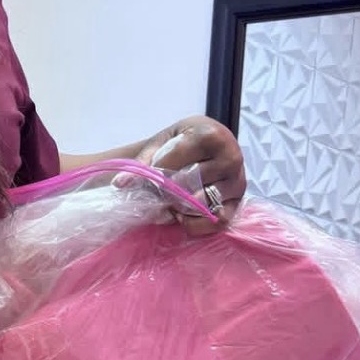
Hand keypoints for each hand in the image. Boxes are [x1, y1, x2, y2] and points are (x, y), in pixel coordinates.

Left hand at [136, 116, 246, 233]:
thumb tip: (121, 183)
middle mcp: (231, 157)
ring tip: (170, 200)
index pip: (177, 159)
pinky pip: (217, 221)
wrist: (206, 145)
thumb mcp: (161, 143)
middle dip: (167, 190)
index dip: (158, 170)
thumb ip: (142, 163)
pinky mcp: (238, 202)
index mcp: (211, 135)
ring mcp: (237, 181)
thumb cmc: (181, 142)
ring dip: (179, 207)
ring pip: (202, 203)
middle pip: (188, 183)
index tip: (151, 172)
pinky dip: (194, 223)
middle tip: (159, 188)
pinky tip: (182, 214)